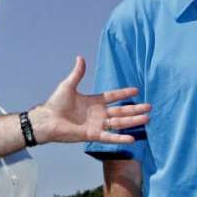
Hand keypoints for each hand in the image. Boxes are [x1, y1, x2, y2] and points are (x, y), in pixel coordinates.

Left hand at [31, 56, 150, 144]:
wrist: (47, 119)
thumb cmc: (55, 103)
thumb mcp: (68, 86)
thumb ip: (78, 73)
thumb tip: (80, 58)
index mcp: (94, 101)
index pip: (113, 97)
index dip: (124, 94)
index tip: (136, 90)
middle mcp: (98, 113)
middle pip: (120, 111)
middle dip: (135, 109)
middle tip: (149, 107)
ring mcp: (97, 124)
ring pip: (119, 123)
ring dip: (132, 122)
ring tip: (147, 119)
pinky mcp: (93, 134)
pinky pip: (110, 136)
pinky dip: (120, 138)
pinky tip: (132, 138)